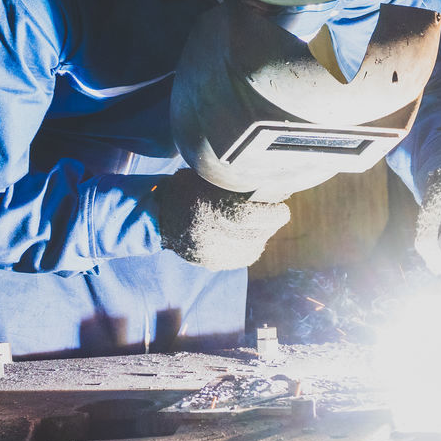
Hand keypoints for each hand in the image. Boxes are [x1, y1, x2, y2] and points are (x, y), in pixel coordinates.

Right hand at [156, 170, 289, 269]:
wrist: (157, 218)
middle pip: (254, 233)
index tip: (282, 207)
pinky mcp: (211, 263)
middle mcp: (209, 235)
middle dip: (271, 223)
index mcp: (207, 210)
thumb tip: (269, 181)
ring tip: (265, 223)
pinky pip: (241, 258)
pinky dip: (252, 246)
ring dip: (263, 235)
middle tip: (278, 212)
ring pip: (251, 248)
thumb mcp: (204, 178)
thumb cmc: (185, 190)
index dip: (271, 213)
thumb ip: (232, 181)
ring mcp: (210, 253)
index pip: (248, 216)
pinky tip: (253, 236)